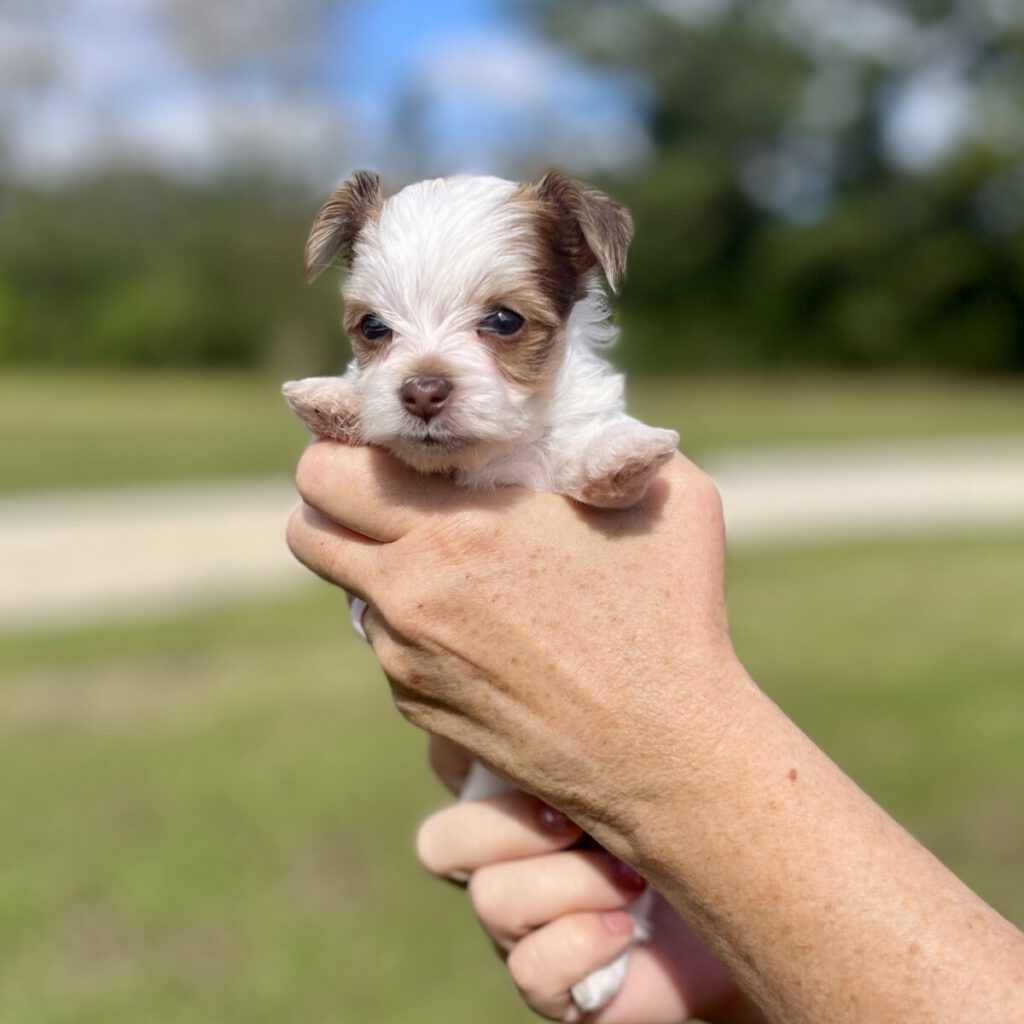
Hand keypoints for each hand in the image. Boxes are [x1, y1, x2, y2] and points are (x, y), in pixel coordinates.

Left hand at [286, 442, 745, 858]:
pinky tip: (482, 631)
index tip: (381, 447)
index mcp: (458, 528)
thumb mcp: (664, 495)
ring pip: (348, 589)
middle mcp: (411, 594)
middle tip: (389, 498)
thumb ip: (604, 441)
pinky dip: (413, 627)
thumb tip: (572, 420)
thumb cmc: (673, 617)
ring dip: (379, 567)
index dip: (343, 449)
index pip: (327, 472)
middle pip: (306, 531)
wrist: (665, 755)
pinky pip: (388, 645)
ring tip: (453, 566)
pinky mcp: (419, 706)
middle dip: (333, 505)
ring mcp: (407, 658)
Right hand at [419, 738, 765, 1023]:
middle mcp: (502, 857)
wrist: (752, 902)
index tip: (534, 750)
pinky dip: (580, 944)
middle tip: (582, 819)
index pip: (446, 764)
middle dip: (516, 825)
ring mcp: (520, 925)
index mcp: (512, 789)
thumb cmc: (696, 804)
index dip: (465, 757)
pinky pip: (529, 969)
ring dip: (573, 885)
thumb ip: (596, 708)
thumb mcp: (646, 744)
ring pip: (492, 900)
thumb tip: (566, 636)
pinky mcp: (551, 984)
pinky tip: (627, 929)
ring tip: (636, 878)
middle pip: (442, 841)